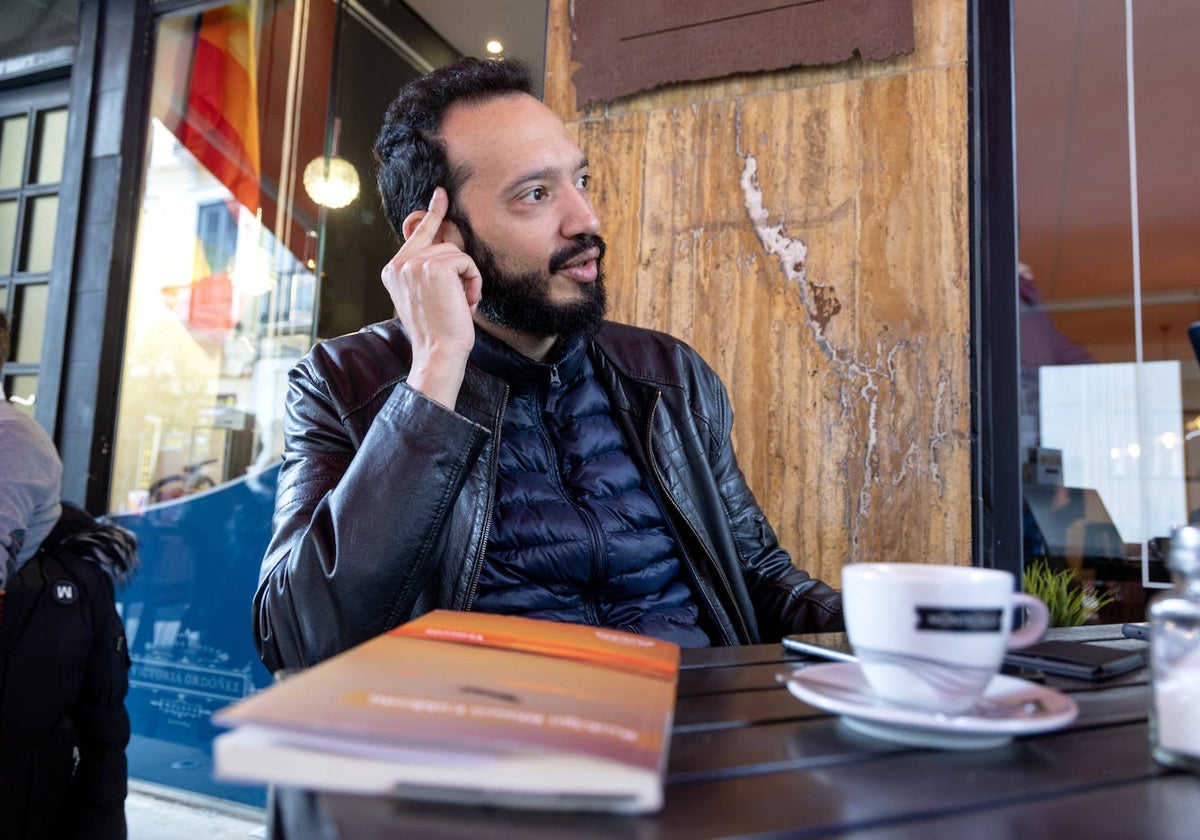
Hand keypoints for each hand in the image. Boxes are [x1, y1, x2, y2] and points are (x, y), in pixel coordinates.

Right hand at [381, 187, 482, 407]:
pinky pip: (466, 262)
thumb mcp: (429, 296)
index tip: (441, 194)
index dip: (433, 213)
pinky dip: (473, 282)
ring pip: (457, 254)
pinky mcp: (433, 267)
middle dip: (460, 270)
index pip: (417, 233)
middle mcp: (399, 264)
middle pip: (444, 244)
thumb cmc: (439, 331)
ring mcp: (414, 264)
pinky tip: (465, 302)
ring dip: (467, 280)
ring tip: (459, 305)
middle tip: (458, 300)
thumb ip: (431, 269)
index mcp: (393, 270)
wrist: (438, 353)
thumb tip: (449, 240)